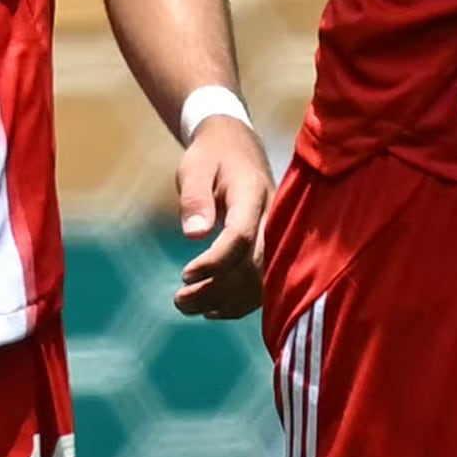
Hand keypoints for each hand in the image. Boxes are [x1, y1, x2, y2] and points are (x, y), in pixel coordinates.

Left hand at [173, 115, 271, 320]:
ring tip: (187, 307)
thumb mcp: (195, 168)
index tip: (184, 275)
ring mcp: (278, 237)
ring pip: (262, 282)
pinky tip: (213, 310)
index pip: (241, 236)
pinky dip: (240, 303)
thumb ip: (194, 199)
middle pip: (254, 267)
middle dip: (217, 290)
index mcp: (253, 195)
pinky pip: (265, 284)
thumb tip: (193, 235)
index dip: (214, 262)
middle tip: (179, 301)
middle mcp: (273, 220)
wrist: (238, 146)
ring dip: (226, 302)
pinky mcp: (275, 250)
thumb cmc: (212, 157)